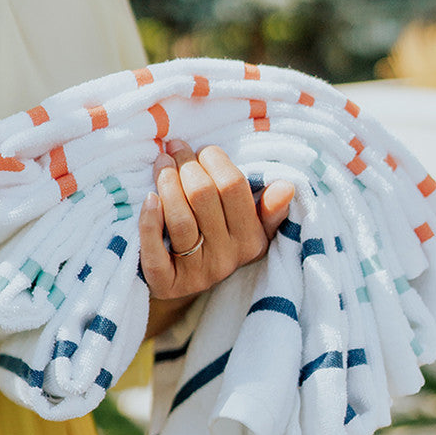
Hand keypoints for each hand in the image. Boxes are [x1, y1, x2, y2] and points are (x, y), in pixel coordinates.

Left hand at [139, 139, 293, 304]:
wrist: (183, 285)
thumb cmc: (217, 242)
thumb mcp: (250, 228)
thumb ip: (268, 209)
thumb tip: (287, 186)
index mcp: (250, 240)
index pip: (233, 187)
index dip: (214, 160)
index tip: (201, 149)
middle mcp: (225, 258)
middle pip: (203, 197)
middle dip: (186, 164)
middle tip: (175, 149)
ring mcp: (196, 273)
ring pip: (180, 219)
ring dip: (166, 182)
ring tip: (161, 162)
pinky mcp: (166, 284)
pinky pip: (155, 251)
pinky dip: (149, 221)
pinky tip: (148, 198)